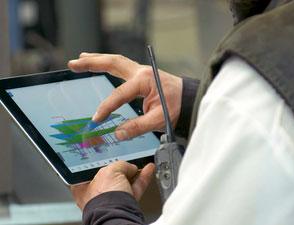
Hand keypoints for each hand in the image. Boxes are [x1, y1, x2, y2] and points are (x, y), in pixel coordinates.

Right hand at [68, 53, 182, 139]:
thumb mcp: (159, 119)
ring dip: (98, 59)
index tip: (96, 119)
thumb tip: (118, 133)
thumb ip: (138, 126)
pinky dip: (109, 64)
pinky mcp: (142, 75)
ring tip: (82, 59)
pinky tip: (102, 65)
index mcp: (144, 80)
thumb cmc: (178, 106)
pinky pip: (121, 66)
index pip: (119, 94)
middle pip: (112, 62)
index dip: (106, 107)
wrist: (189, 99)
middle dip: (91, 63)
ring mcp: (141, 71)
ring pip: (115, 61)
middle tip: (73, 63)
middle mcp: (141, 72)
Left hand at [71, 161, 154, 209]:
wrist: (117, 215)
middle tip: (129, 162)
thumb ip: (120, 165)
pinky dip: (142, 178)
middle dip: (122, 169)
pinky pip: (135, 188)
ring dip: (135, 172)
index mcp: (83, 188)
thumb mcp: (110, 171)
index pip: (91, 172)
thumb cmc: (104, 198)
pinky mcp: (126, 205)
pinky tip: (148, 169)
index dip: (101, 164)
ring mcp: (112, 201)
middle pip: (111, 177)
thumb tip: (130, 168)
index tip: (111, 158)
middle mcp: (96, 196)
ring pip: (125, 183)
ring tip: (142, 162)